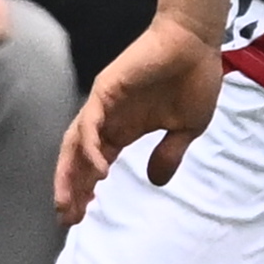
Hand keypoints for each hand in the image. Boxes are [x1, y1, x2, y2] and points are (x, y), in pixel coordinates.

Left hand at [57, 14, 221, 221]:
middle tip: (68, 219)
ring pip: (74, 145)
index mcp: (125, 128)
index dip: (87, 189)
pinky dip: (89, 149)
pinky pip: (90, 125)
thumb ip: (169, 154)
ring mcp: (103, 105)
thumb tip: (156, 182)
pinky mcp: (105, 91)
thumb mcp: (187, 128)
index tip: (84, 216)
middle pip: (78, 159)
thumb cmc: (194, 79)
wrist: (196, 44)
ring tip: (69, 202)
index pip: (96, 163)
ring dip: (70, 175)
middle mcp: (107, 119)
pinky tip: (100, 171)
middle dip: (71, 189)